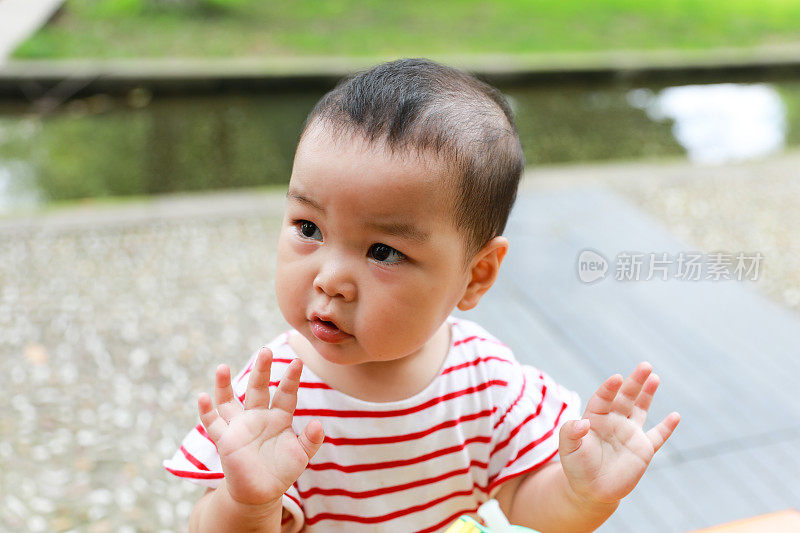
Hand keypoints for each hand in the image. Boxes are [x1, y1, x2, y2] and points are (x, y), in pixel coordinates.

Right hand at [198, 347, 324, 505]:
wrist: (261, 493)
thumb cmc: (282, 470)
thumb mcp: (302, 455)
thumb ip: (311, 440)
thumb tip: (318, 423)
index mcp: (279, 417)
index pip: (285, 394)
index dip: (291, 379)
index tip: (298, 361)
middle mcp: (258, 416)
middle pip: (258, 388)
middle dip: (261, 370)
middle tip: (265, 351)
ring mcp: (240, 427)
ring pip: (229, 401)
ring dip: (224, 385)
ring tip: (222, 367)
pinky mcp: (225, 440)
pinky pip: (213, 424)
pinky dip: (206, 411)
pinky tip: (203, 397)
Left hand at [558, 362, 679, 504]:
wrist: (591, 490)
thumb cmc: (577, 466)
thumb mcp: (568, 449)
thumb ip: (571, 433)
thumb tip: (582, 422)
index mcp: (595, 418)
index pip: (603, 398)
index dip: (609, 388)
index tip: (616, 378)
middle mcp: (614, 421)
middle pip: (625, 397)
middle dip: (635, 382)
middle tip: (645, 365)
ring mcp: (630, 433)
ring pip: (640, 409)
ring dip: (648, 394)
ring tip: (654, 377)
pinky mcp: (643, 449)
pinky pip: (658, 436)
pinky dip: (667, 427)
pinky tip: (676, 415)